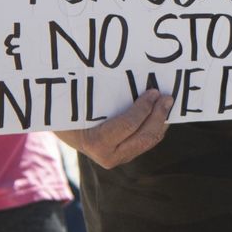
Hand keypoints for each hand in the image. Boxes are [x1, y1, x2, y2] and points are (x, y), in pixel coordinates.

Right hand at [55, 88, 172, 170]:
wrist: (64, 133)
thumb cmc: (69, 114)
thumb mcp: (78, 104)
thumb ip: (96, 95)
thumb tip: (116, 73)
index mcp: (97, 143)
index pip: (128, 125)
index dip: (144, 108)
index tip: (153, 92)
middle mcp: (110, 157)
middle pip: (144, 137)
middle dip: (159, 116)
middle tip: (167, 97)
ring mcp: (119, 158)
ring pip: (148, 142)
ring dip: (161, 122)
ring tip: (167, 104)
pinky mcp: (126, 156)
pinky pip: (146, 142)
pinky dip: (155, 127)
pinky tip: (161, 114)